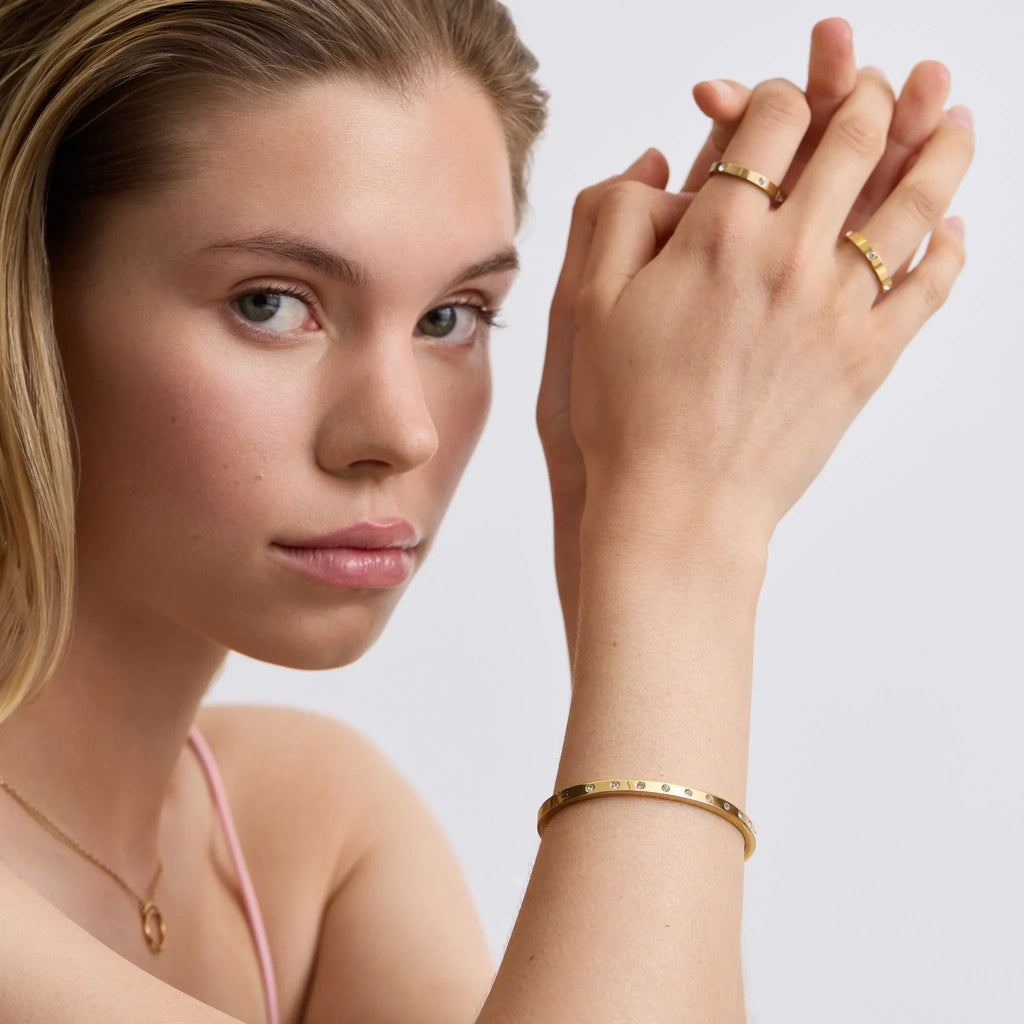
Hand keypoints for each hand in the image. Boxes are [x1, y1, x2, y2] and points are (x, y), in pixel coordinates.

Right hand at [567, 67, 971, 551]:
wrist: (678, 506)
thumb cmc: (624, 415)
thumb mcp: (586, 305)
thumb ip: (615, 214)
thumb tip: (660, 161)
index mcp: (717, 236)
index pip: (775, 119)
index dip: (780, 92)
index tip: (779, 99)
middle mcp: (788, 259)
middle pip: (857, 141)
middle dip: (871, 95)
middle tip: (882, 79)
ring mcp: (838, 310)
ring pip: (914, 202)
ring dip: (943, 146)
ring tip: (958, 115)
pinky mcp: (868, 360)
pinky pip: (929, 288)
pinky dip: (950, 249)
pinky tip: (955, 228)